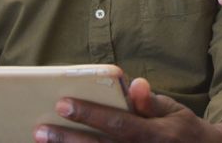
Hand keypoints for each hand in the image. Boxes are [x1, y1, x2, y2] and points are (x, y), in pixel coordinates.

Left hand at [33, 78, 217, 142]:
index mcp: (156, 135)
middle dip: (67, 140)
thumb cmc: (182, 130)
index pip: (119, 124)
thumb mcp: (174, 111)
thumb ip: (150, 101)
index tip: (62, 103)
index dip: (90, 115)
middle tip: (39, 129)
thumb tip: (135, 84)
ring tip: (42, 141)